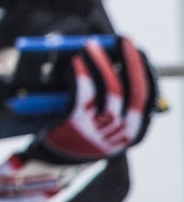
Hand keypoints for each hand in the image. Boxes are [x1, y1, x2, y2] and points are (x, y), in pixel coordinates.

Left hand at [36, 37, 154, 162]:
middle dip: (130, 60)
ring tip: (90, 45)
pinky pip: (84, 92)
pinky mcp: (78, 124)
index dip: (147, 71)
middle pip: (134, 90)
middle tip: (123, 39)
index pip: (149, 97)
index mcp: (135, 132)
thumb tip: (114, 59)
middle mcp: (123, 133)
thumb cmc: (77, 136)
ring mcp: (102, 129)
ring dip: (101, 62)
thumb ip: (115, 102)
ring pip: (109, 88)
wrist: (50, 162)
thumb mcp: (104, 125)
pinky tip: (75, 61)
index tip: (140, 51)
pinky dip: (81, 72)